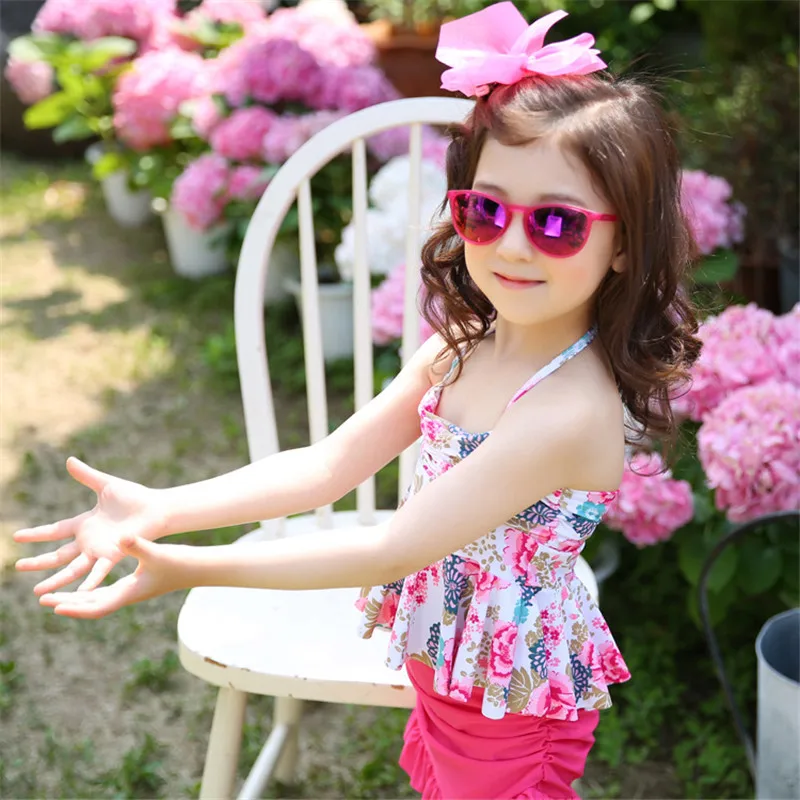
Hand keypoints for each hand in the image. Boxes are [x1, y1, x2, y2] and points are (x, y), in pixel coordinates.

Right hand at [14, 457, 166, 595]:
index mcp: (85, 523)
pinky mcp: (115, 555)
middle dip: (38, 562)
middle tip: (16, 566)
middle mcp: (90, 540)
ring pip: (73, 569)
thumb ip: (86, 476)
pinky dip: (90, 581)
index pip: (55, 530)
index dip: (37, 533)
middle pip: (58, 554)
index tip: (16, 536)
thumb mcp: (105, 484)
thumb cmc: (134, 497)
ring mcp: (101, 550)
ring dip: (56, 580)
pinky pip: (99, 571)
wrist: (157, 507)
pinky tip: (78, 592)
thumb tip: (69, 460)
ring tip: (37, 592)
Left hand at [38, 536, 191, 618]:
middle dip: (67, 604)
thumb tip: (123, 537)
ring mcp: (130, 591)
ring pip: (96, 600)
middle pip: (91, 606)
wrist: (196, 569)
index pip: (97, 606)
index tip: (54, 607)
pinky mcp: (134, 584)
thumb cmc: (179, 562)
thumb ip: (137, 545)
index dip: (75, 608)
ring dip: (75, 598)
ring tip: (55, 594)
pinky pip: (105, 591)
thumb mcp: (156, 552)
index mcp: (130, 592)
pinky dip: (89, 591)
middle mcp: (127, 595)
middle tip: (43, 598)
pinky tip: (81, 585)